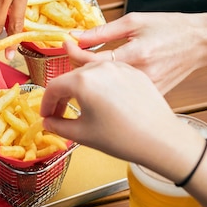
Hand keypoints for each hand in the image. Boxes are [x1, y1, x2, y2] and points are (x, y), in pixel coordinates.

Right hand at [40, 61, 198, 174]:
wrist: (161, 139)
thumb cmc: (121, 138)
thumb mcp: (82, 134)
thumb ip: (58, 125)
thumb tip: (48, 122)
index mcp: (83, 81)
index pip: (54, 87)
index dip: (45, 103)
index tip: (46, 116)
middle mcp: (99, 67)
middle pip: (71, 78)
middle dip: (62, 97)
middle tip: (59, 114)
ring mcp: (119, 67)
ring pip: (90, 74)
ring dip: (80, 89)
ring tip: (81, 108)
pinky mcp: (134, 72)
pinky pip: (109, 75)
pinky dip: (100, 86)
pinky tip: (103, 103)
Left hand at [64, 12, 206, 92]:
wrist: (202, 43)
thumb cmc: (170, 28)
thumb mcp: (135, 22)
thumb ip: (102, 31)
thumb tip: (75, 36)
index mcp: (136, 55)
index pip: (92, 61)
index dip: (73, 53)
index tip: (65, 45)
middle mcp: (141, 76)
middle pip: (96, 79)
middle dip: (79, 68)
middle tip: (74, 55)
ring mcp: (147, 90)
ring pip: (108, 89)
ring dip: (94, 79)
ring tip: (90, 66)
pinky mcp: (152, 96)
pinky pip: (122, 95)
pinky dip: (111, 87)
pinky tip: (110, 78)